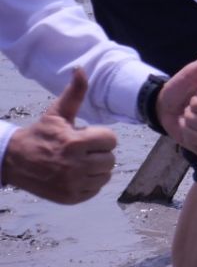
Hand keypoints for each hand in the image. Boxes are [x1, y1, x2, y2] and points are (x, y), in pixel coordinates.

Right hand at [1, 69, 117, 203]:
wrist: (15, 161)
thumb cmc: (41, 134)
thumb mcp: (57, 113)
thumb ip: (74, 93)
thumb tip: (81, 69)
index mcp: (74, 142)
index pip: (111, 140)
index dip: (100, 136)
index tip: (85, 136)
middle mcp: (75, 165)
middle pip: (110, 159)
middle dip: (99, 152)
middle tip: (82, 150)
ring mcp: (73, 184)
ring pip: (105, 175)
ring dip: (96, 168)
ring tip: (79, 161)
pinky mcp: (71, 198)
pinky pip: (95, 189)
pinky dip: (89, 183)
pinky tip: (75, 174)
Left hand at [157, 38, 196, 157]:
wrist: (166, 107)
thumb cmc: (180, 89)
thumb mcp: (191, 73)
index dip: (193, 106)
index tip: (191, 99)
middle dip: (190, 120)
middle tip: (188, 111)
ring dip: (189, 131)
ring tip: (188, 121)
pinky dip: (192, 144)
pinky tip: (191, 134)